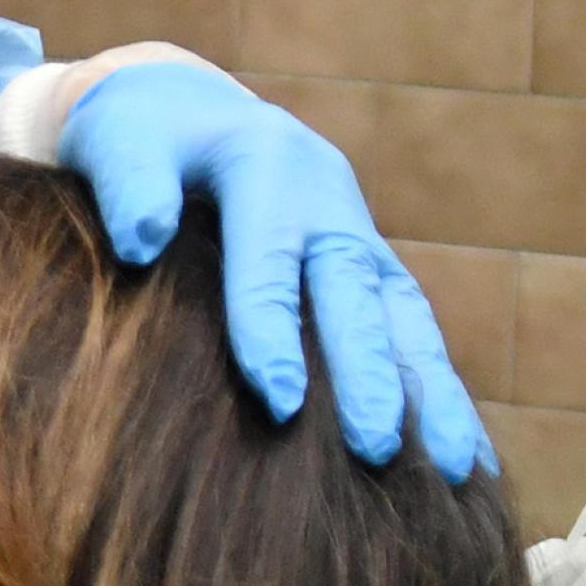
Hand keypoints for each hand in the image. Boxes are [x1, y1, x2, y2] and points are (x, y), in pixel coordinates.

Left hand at [61, 56, 489, 479]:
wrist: (186, 115)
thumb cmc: (139, 139)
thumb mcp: (119, 141)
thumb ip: (130, 184)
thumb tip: (142, 240)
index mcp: (268, 166)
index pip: (269, 260)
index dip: (272, 333)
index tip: (278, 403)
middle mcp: (329, 202)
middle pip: (354, 294)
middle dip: (369, 373)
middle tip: (376, 447)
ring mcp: (359, 239)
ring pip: (406, 319)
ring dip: (433, 393)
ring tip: (456, 470)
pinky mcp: (371, 272)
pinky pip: (414, 334)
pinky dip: (441, 393)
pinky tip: (467, 461)